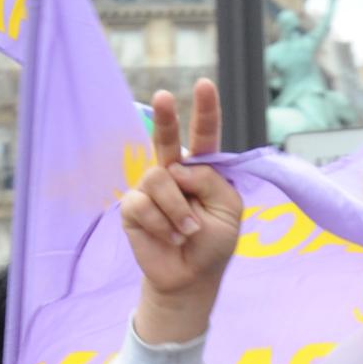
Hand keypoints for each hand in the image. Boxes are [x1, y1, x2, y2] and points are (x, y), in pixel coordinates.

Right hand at [125, 80, 242, 344]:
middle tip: (164, 96)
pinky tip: (169, 237)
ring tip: (186, 232)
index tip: (204, 84)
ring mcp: (151, 188)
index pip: (205, 136)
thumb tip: (177, 170)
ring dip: (177, 211)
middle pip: (167, 140)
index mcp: (202, 171)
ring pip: (160, 180)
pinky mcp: (134, 208)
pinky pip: (143, 204)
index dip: (205, 110)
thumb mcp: (228, 211)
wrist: (189, 279)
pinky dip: (161, 224)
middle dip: (166, 117)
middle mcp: (175, 173)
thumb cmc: (213, 244)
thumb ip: (211, 182)